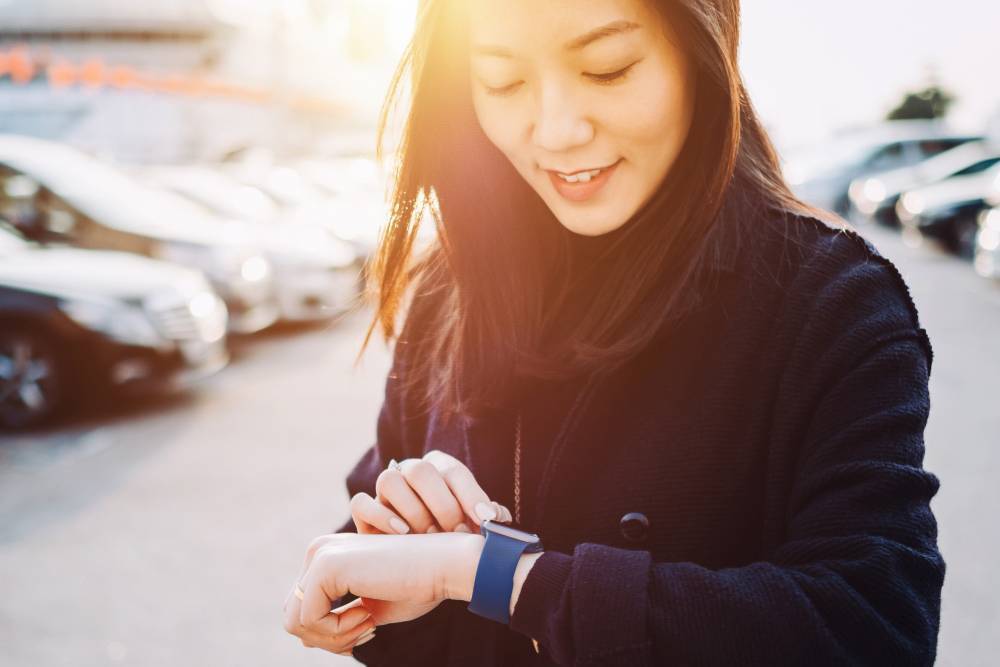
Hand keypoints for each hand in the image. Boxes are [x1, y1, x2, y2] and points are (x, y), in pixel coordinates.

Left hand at [284, 532, 484, 651]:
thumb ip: (337, 619)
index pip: (303, 609)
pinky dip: (339, 632)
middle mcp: (318, 550)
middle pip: (293, 616)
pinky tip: (369, 616)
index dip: (331, 633)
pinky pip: (309, 620)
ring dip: (333, 638)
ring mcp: (319, 554)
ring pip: (295, 622)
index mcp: (328, 556)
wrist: (445, 565)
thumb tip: (306, 640)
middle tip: (367, 632)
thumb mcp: (368, 608)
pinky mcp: (326, 565)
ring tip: (368, 624)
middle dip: (328, 638)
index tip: (367, 629)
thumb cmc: (417, 586)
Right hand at [350, 450, 511, 534]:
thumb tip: (499, 516)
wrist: (423, 577)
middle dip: (442, 503)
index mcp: (439, 472)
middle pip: (419, 470)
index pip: (453, 471)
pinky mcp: (364, 514)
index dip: (471, 494)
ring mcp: (384, 494)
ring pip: (389, 480)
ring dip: (413, 510)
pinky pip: (361, 503)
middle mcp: (409, 476)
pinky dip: (380, 516)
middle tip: (457, 532)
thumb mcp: (473, 535)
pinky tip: (401, 534)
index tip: (487, 520)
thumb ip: (486, 522)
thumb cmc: (453, 548)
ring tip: (429, 536)